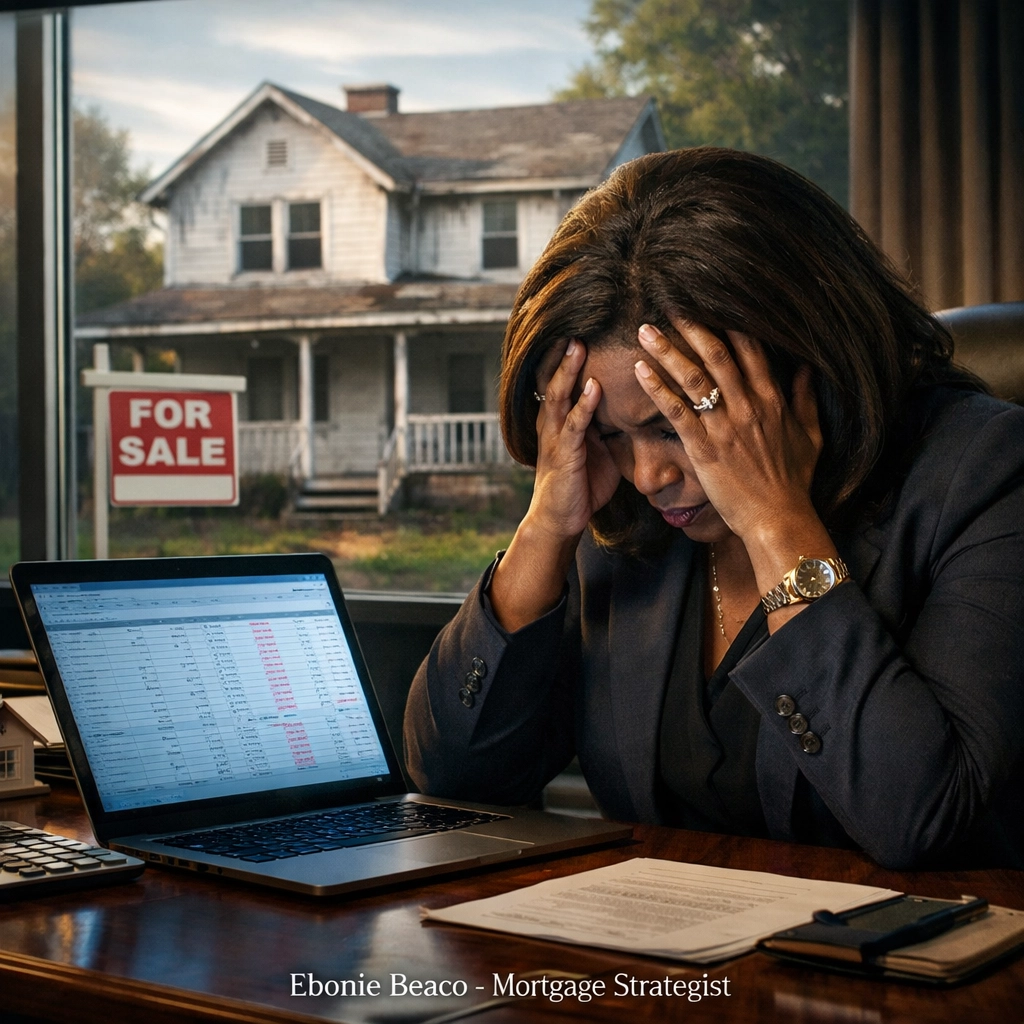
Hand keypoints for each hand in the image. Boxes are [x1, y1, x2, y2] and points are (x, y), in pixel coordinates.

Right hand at [527, 338, 621, 542]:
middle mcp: (552, 423)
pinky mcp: (564, 455)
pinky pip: (573, 426)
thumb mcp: (599, 449)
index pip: (561, 379)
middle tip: (574, 322)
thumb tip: (636, 408)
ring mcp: (555, 438)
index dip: (568, 355)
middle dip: (563, 352)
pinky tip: (593, 388)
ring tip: (577, 345)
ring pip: (558, 396)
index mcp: (560, 419)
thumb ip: (609, 426)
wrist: (560, 520)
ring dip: (568, 370)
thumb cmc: (581, 485)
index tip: (583, 326)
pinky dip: (583, 405)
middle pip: (553, 379)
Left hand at [633, 320, 822, 546]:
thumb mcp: (810, 435)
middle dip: (691, 327)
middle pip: (717, 355)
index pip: (750, 349)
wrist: (779, 519)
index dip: (729, 322)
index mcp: (773, 399)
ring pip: (693, 378)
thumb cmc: (794, 481)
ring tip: (646, 331)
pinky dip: (657, 389)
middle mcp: (748, 406)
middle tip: (668, 304)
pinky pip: (677, 412)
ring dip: (667, 351)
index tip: (710, 302)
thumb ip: (805, 398)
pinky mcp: (704, 448)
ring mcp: (725, 426)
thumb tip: (806, 368)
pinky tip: (640, 371)